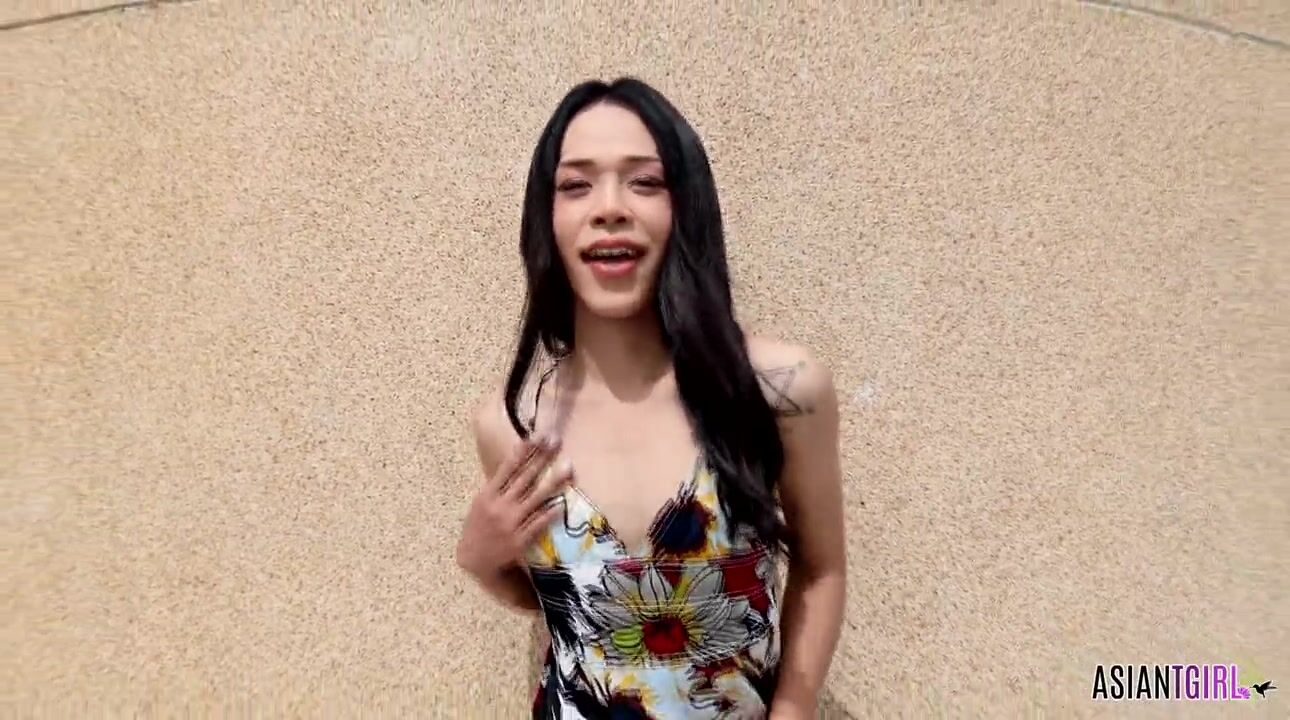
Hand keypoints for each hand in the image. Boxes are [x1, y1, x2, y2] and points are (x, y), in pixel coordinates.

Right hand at [455, 434, 571, 579]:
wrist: (473, 560)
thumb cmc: (478, 527)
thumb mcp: (481, 503)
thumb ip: (498, 486)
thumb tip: (517, 464)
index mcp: (487, 495)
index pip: (507, 469)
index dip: (522, 452)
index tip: (535, 437)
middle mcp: (499, 506)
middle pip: (524, 478)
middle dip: (541, 458)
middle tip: (556, 442)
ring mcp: (510, 523)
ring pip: (535, 498)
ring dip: (553, 481)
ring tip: (568, 466)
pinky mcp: (519, 540)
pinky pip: (537, 524)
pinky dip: (549, 513)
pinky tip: (561, 504)